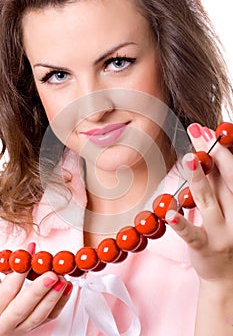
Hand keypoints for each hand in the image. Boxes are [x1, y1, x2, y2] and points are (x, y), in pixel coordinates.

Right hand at [0, 243, 72, 335]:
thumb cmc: (0, 295)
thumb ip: (7, 269)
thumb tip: (24, 254)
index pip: (6, 291)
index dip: (20, 272)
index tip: (31, 255)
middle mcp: (4, 324)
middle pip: (22, 309)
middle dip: (39, 290)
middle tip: (52, 275)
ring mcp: (18, 328)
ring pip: (38, 316)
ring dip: (53, 297)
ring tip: (62, 279)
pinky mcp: (32, 327)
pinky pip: (49, 318)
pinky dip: (60, 302)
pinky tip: (66, 288)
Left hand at [166, 123, 232, 281]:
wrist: (228, 275)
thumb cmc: (226, 235)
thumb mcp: (227, 208)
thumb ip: (218, 186)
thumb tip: (207, 156)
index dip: (222, 149)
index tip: (208, 130)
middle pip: (225, 180)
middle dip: (212, 153)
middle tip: (197, 132)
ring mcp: (222, 233)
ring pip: (209, 202)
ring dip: (199, 179)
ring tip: (188, 159)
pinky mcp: (205, 248)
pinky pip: (192, 234)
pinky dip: (181, 223)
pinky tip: (169, 211)